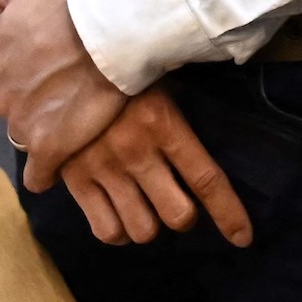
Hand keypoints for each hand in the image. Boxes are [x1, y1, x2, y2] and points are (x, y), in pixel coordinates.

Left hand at [0, 0, 128, 181]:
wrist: (109, 33)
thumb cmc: (66, 7)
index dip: (19, 79)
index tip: (42, 71)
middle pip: (11, 112)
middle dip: (31, 105)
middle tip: (63, 89)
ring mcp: (22, 127)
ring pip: (28, 139)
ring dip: (45, 132)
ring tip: (75, 116)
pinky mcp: (49, 148)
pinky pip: (39, 175)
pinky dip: (47, 172)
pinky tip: (60, 163)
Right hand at [52, 89, 251, 247]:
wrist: (58, 63)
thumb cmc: (120, 73)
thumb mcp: (159, 82)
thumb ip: (181, 113)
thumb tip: (211, 140)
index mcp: (163, 123)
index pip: (206, 179)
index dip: (229, 214)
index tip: (243, 238)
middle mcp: (136, 151)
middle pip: (178, 215)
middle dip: (185, 216)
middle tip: (179, 204)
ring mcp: (104, 168)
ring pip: (143, 230)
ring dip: (151, 226)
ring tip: (147, 209)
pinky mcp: (75, 180)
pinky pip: (106, 230)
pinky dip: (119, 232)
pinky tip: (121, 217)